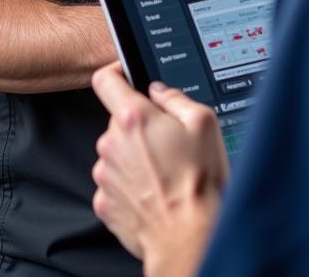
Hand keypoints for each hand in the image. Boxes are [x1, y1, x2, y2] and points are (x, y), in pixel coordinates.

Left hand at [91, 62, 229, 276]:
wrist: (188, 236)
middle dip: (140, 124)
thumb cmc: (199, 181)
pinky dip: (131, 183)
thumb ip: (176, 97)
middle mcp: (111, 144)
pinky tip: (156, 190)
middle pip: (118, 120)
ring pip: (117, 152)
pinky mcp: (104, 203)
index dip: (116, 72)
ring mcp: (105, 176)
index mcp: (134, 118)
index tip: (126, 76)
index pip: (105, 81)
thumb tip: (160, 91)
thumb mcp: (204, 122)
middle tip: (169, 140)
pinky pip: (115, 182)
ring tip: (165, 170)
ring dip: (135, 155)